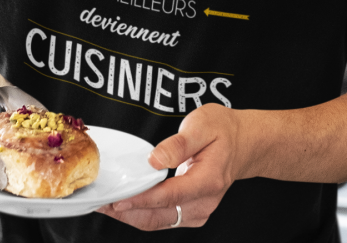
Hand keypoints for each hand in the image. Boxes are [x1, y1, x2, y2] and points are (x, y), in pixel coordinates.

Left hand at [97, 103, 241, 229]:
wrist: (243, 143)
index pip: (168, 196)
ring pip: (160, 222)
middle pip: (160, 217)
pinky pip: (164, 219)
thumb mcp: (202, 124)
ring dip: (133, 216)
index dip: (141, 200)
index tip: (118, 200)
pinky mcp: (193, 211)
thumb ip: (178, 144)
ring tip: (108, 204)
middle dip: (129, 213)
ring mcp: (199, 210)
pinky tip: (127, 204)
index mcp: (207, 181)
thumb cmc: (223, 130)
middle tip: (102, 203)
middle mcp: (204, 202)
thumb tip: (154, 159)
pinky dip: (143, 214)